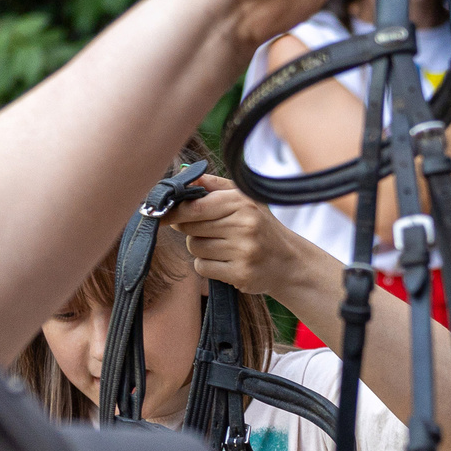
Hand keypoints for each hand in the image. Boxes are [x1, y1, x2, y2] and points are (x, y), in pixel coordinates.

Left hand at [169, 174, 308, 296]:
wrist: (289, 262)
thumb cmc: (261, 226)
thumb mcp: (244, 199)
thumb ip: (213, 185)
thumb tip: (181, 176)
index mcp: (242, 202)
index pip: (195, 206)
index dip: (174, 211)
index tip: (161, 214)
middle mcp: (244, 225)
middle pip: (190, 228)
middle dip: (190, 229)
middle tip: (206, 230)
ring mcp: (243, 251)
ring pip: (194, 248)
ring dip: (200, 248)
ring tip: (222, 246)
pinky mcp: (240, 274)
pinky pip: (202, 267)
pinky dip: (207, 265)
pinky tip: (225, 262)